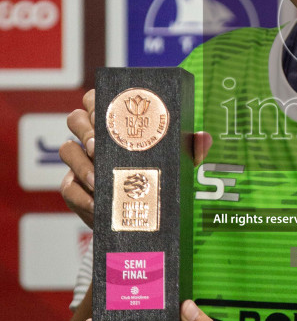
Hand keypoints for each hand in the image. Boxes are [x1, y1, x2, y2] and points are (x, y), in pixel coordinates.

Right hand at [59, 88, 211, 228]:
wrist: (146, 220)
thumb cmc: (161, 180)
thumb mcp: (178, 163)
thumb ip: (190, 149)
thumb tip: (204, 138)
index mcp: (115, 124)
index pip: (96, 100)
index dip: (96, 102)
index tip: (106, 114)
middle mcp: (94, 139)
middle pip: (76, 119)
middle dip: (86, 130)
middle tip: (99, 147)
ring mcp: (82, 163)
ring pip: (68, 150)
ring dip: (81, 163)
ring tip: (98, 178)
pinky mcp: (76, 190)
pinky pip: (69, 188)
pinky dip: (81, 195)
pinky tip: (96, 202)